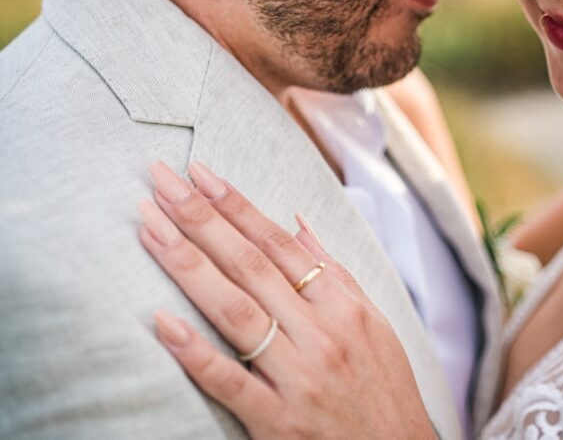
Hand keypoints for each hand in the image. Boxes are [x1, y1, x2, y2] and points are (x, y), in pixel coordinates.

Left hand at [138, 161, 434, 438]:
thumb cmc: (385, 388)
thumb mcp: (374, 323)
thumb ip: (335, 274)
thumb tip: (299, 225)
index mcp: (344, 307)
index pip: (281, 245)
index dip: (238, 207)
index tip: (201, 175)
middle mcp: (323, 335)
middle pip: (252, 267)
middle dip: (203, 220)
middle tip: (163, 183)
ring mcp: (299, 377)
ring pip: (237, 312)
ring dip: (189, 266)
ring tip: (150, 228)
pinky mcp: (278, 422)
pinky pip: (230, 381)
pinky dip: (195, 352)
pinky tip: (162, 322)